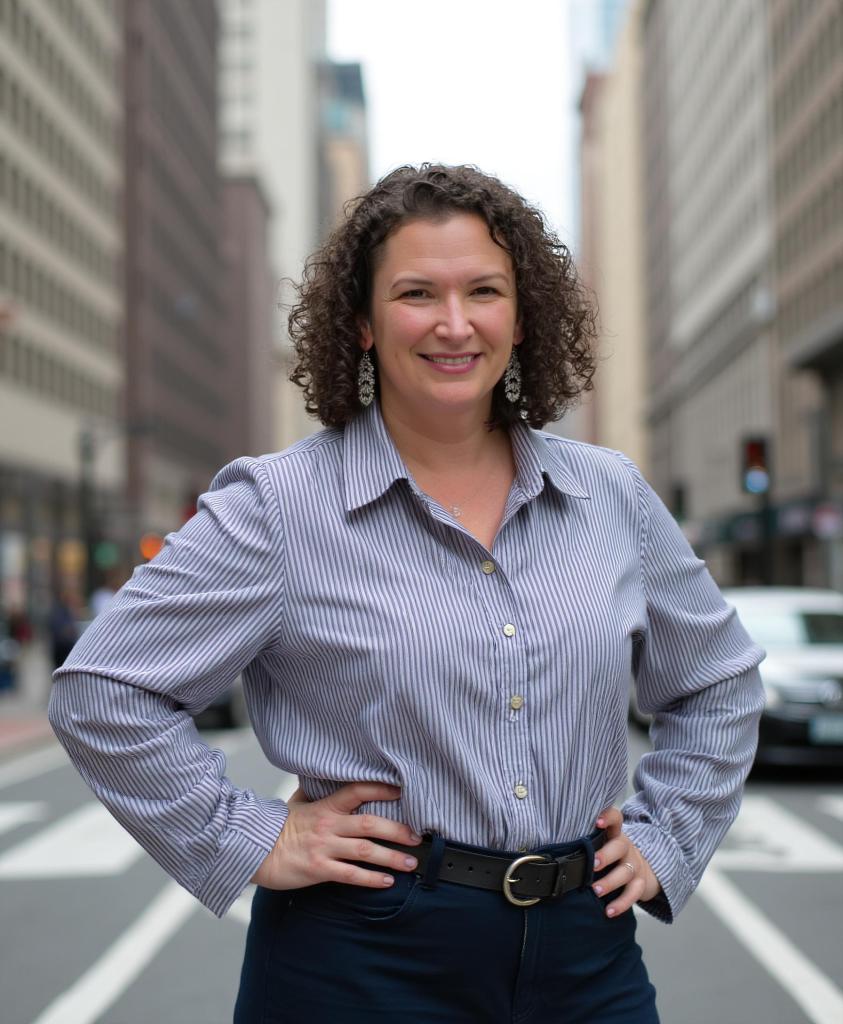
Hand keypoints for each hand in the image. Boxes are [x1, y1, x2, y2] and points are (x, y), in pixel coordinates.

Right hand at [251, 782, 422, 890]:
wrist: (255, 850)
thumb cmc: (279, 826)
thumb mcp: (297, 802)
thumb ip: (314, 791)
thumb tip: (321, 775)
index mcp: (326, 806)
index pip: (357, 790)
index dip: (381, 788)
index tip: (402, 790)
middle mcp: (329, 825)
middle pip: (370, 824)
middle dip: (398, 830)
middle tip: (417, 836)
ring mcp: (324, 847)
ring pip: (365, 850)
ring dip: (391, 857)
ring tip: (410, 862)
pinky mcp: (319, 869)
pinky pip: (350, 875)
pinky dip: (371, 878)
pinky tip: (387, 881)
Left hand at [591, 806, 659, 916]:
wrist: (642, 868)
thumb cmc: (611, 855)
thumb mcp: (602, 843)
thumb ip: (585, 843)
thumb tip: (552, 849)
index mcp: (614, 834)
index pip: (615, 819)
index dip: (608, 817)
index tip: (597, 822)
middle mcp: (626, 847)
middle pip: (620, 846)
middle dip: (606, 855)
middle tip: (593, 864)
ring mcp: (634, 865)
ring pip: (626, 871)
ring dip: (610, 882)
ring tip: (596, 890)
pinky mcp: (640, 883)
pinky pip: (634, 893)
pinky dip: (621, 903)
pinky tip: (609, 911)